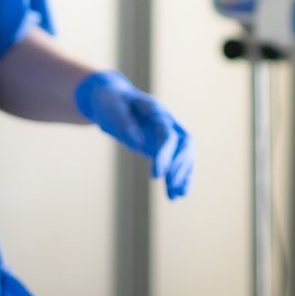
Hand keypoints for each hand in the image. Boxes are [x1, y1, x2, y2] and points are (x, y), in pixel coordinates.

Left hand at [75, 72, 193, 198]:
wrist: (111, 99)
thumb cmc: (110, 101)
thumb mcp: (112, 106)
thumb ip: (125, 123)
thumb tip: (138, 144)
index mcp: (157, 111)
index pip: (168, 134)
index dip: (165, 154)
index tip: (157, 175)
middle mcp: (168, 122)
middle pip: (184, 144)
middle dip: (180, 166)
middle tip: (169, 185)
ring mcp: (167, 134)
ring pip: (184, 155)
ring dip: (182, 175)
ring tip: (175, 196)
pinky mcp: (162, 146)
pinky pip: (176, 162)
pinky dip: (179, 177)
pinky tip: (177, 195)